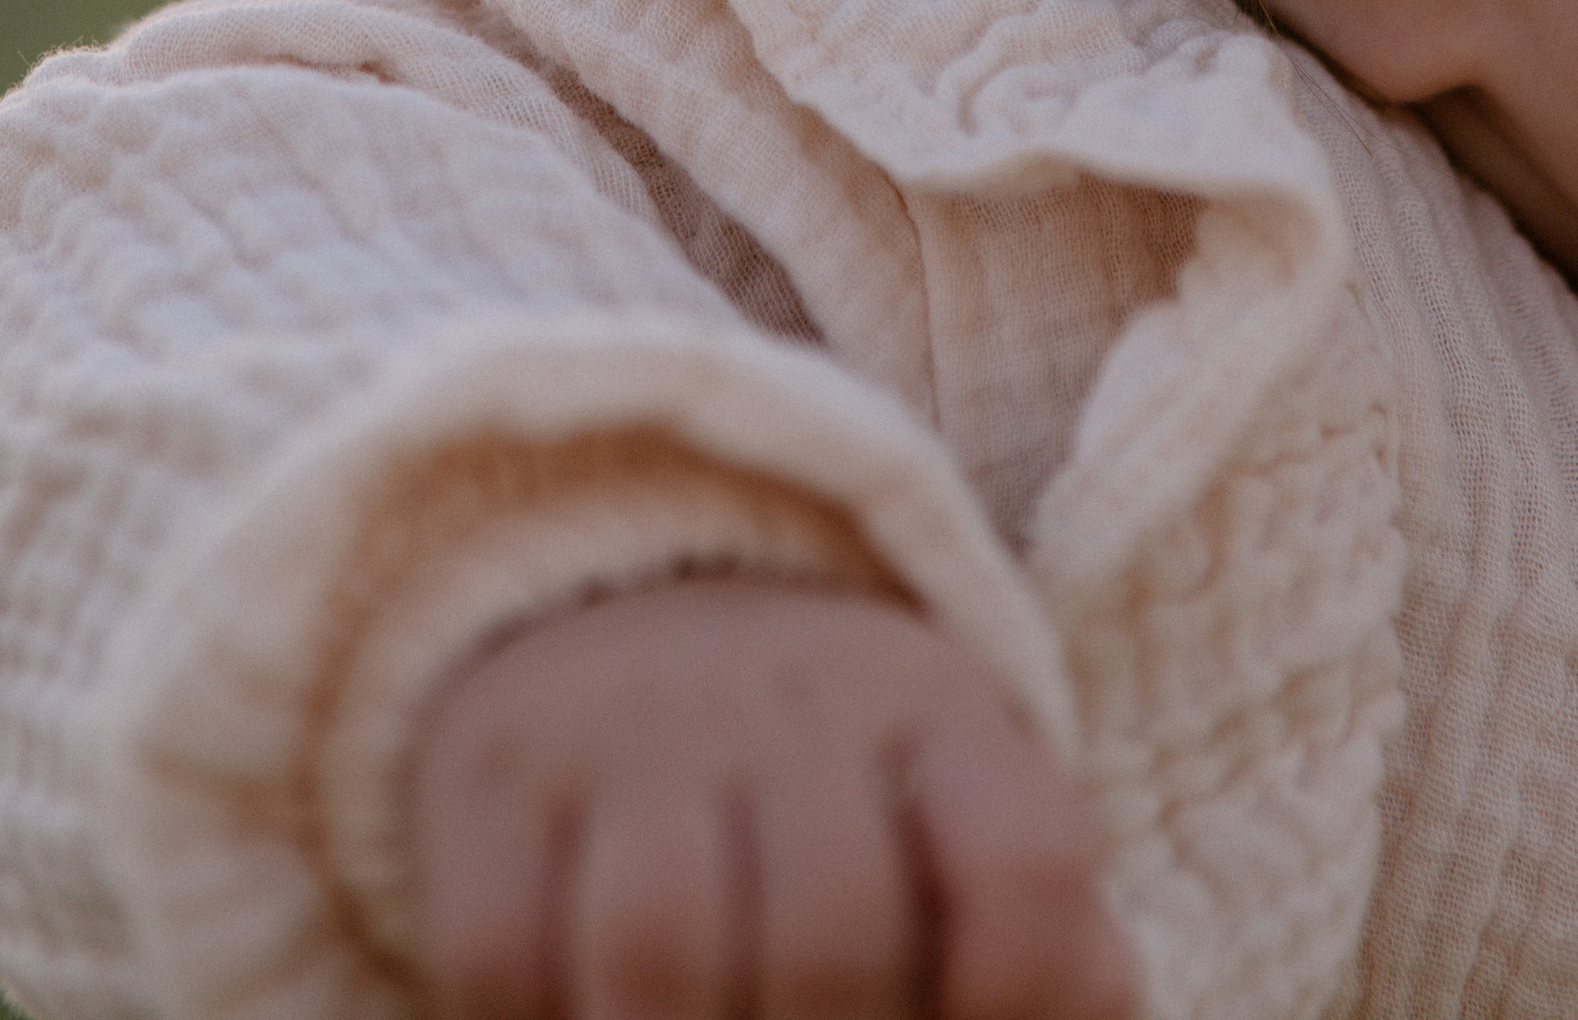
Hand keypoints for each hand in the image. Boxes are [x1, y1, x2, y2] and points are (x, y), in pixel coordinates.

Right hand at [406, 574, 1132, 1019]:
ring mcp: (624, 717)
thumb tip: (1091, 1012)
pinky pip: (501, 951)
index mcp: (933, 708)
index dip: (1020, 1000)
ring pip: (658, 943)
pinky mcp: (487, 767)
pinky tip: (578, 1014)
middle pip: (831, 932)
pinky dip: (535, 1018)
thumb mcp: (955, 826)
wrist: (614, 599)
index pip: (1025, 863)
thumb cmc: (830, 790)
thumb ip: (1050, 950)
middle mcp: (784, 692)